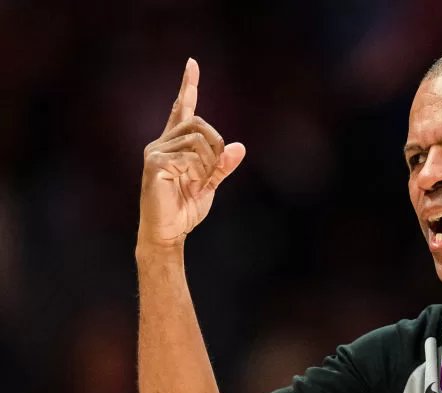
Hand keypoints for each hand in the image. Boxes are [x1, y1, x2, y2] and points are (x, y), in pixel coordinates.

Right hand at [138, 58, 245, 249]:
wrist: (168, 232)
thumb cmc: (185, 208)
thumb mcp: (210, 183)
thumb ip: (223, 165)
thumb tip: (240, 146)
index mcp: (175, 143)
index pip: (181, 108)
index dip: (188, 86)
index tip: (192, 63)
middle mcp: (162, 142)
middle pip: (199, 124)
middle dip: (216, 146)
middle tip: (214, 171)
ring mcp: (156, 151)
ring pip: (197, 140)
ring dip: (209, 163)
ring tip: (200, 182)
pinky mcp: (154, 163)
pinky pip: (188, 157)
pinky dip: (199, 171)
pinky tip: (192, 184)